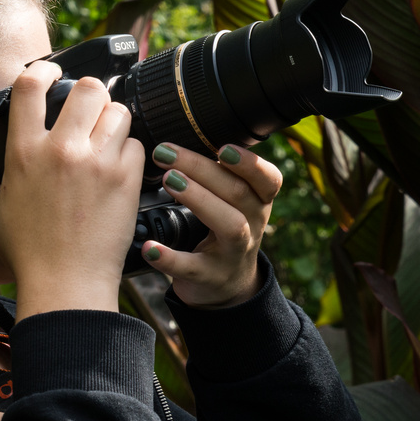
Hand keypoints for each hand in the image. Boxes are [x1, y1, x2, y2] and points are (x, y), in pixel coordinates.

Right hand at [0, 61, 144, 319]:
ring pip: (118, 112)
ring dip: (114, 122)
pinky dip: (130, 153)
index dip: (43, 70)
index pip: (30, 86)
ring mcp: (96, 162)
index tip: (52, 72)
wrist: (65, 283)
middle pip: (87, 88)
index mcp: (24, 152)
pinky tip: (119, 170)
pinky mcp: (124, 179)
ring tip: (107, 142)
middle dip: (92, 94)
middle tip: (91, 110)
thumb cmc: (29, 254)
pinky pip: (136, 145)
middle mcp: (61, 149)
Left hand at [143, 142, 281, 307]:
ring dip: (198, 199)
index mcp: (258, 201)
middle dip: (203, 169)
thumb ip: (216, 173)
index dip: (250, 163)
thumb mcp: (231, 202)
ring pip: (229, 225)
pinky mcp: (212, 278)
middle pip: (238, 193)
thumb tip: (178, 134)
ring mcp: (235, 253)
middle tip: (166, 153)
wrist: (226, 286)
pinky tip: (150, 246)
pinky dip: (170, 258)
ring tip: (168, 182)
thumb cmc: (222, 229)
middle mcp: (253, 225)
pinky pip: (194, 268)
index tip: (223, 148)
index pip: (269, 179)